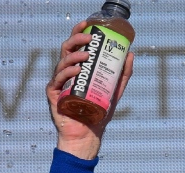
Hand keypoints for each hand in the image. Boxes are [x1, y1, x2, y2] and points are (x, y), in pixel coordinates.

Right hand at [46, 21, 134, 159]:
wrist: (88, 135)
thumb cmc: (98, 113)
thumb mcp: (114, 91)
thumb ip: (122, 74)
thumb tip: (131, 54)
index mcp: (78, 69)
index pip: (76, 46)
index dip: (79, 33)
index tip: (88, 24)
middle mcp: (66, 74)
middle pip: (67, 50)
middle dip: (76, 39)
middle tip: (89, 39)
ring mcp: (59, 83)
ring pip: (62, 62)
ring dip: (74, 56)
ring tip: (87, 55)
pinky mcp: (54, 95)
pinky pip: (58, 80)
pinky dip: (66, 73)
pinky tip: (76, 70)